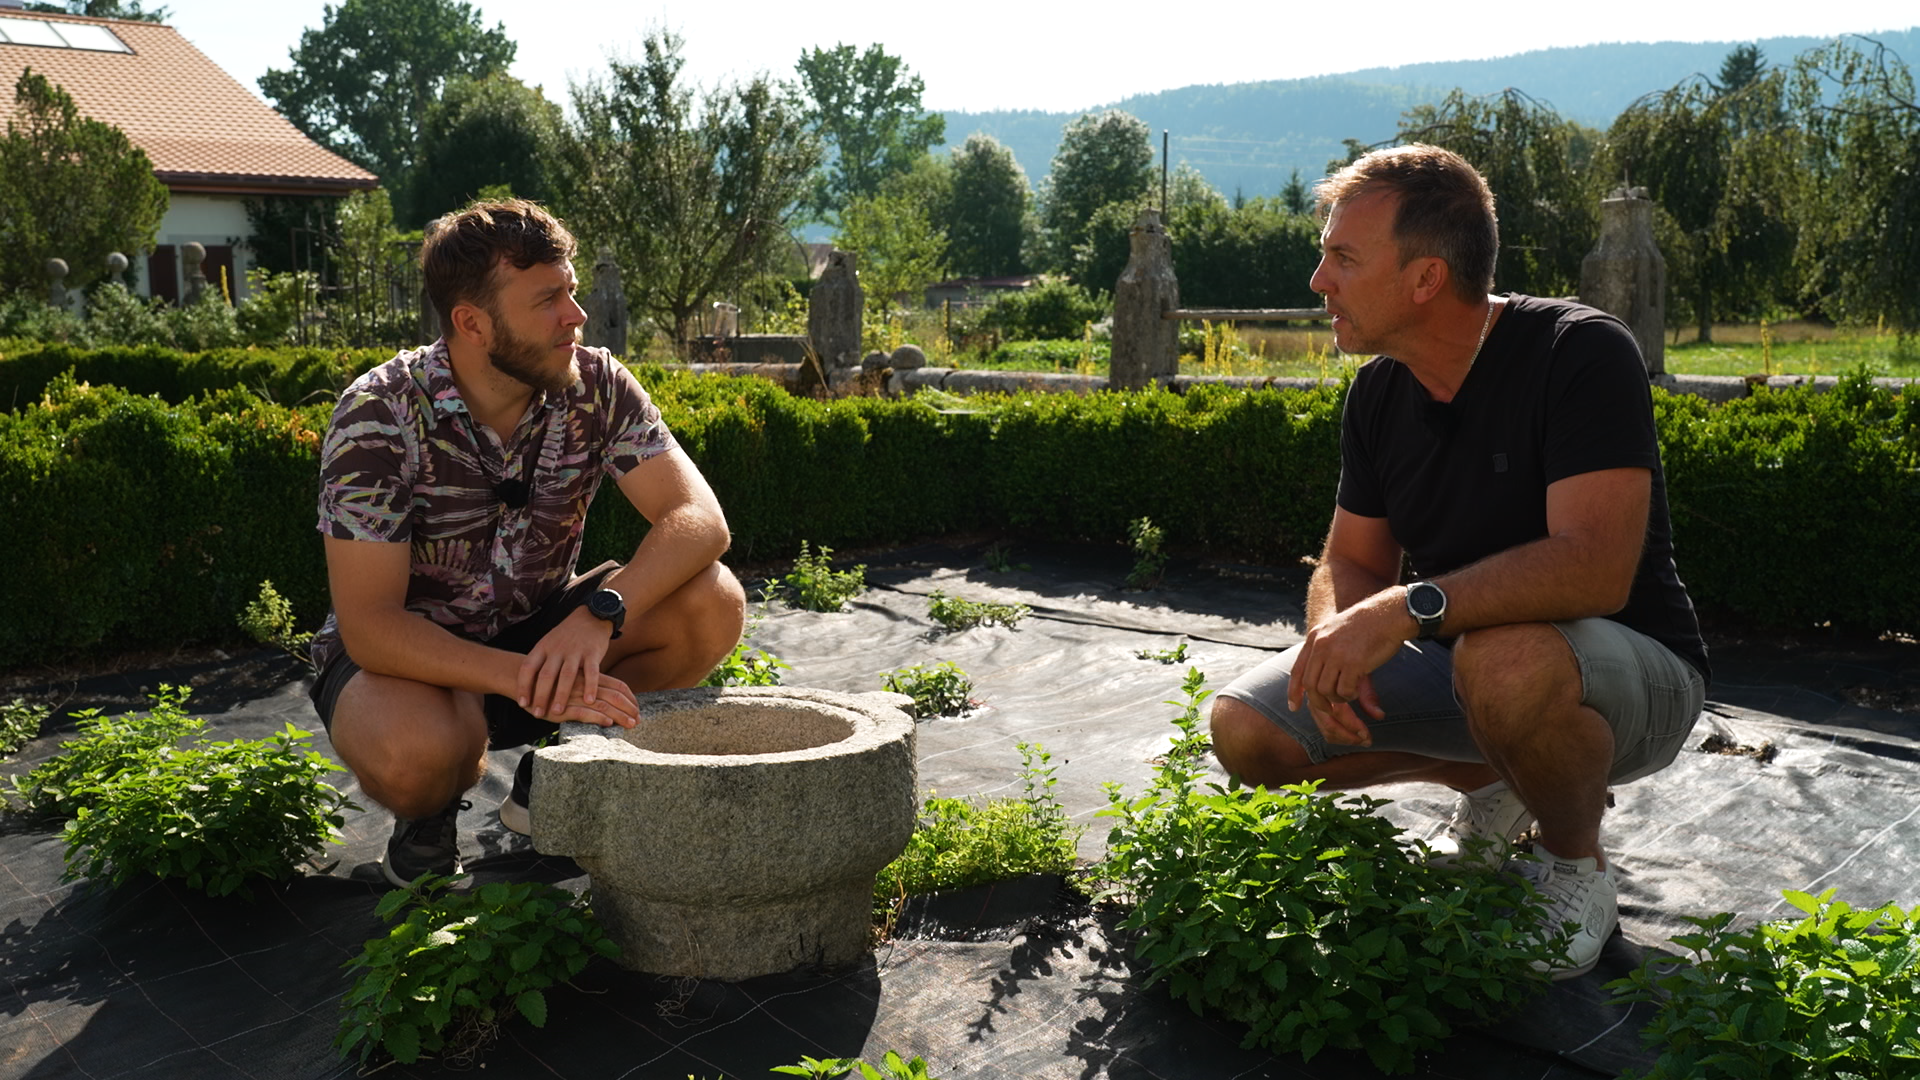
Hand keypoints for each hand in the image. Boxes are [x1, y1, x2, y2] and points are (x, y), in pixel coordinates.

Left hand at [517, 608, 634, 725]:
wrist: (591, 616)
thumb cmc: (566, 636)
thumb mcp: (548, 644)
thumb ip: (540, 663)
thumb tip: (527, 688)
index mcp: (543, 647)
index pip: (528, 668)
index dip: (524, 686)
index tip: (522, 703)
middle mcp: (557, 649)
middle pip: (546, 675)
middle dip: (540, 696)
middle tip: (537, 714)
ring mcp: (575, 651)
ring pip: (566, 675)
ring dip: (561, 695)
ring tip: (558, 712)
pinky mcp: (592, 652)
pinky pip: (591, 672)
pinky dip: (590, 687)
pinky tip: (589, 701)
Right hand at [544, 673, 640, 727]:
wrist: (523, 677)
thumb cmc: (552, 681)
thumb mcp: (574, 679)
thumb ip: (590, 686)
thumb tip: (609, 699)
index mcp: (590, 676)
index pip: (618, 685)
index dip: (630, 698)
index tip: (638, 709)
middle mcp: (585, 684)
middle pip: (615, 695)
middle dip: (629, 709)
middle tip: (639, 720)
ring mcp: (575, 694)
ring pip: (603, 704)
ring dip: (619, 715)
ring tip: (630, 724)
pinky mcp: (563, 706)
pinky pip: (583, 712)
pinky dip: (598, 717)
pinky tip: (608, 723)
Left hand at [1287, 593, 1407, 745]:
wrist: (1388, 614)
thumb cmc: (1367, 626)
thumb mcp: (1337, 632)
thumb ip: (1324, 651)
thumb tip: (1318, 676)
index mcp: (1314, 638)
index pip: (1297, 670)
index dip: (1294, 691)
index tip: (1294, 707)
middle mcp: (1321, 646)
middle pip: (1310, 684)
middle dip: (1319, 702)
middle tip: (1330, 709)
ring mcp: (1336, 655)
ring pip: (1326, 690)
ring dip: (1338, 698)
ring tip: (1349, 693)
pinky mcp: (1353, 663)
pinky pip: (1345, 690)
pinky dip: (1350, 695)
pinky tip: (1357, 690)